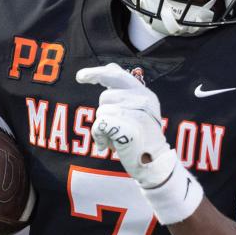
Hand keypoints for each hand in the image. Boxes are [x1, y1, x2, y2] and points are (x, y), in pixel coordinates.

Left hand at [76, 63, 175, 187]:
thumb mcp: (137, 112)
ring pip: (102, 112)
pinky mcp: (129, 127)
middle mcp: (143, 100)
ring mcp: (137, 113)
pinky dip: (100, 137)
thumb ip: (123, 94)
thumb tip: (106, 70)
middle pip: (106, 96)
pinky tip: (110, 145)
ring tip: (117, 137)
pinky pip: (100, 125)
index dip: (96, 73)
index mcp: (145, 94)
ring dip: (103, 127)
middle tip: (112, 123)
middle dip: (103, 111)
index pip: (116, 74)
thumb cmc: (141, 140)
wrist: (155, 165)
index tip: (80, 77)